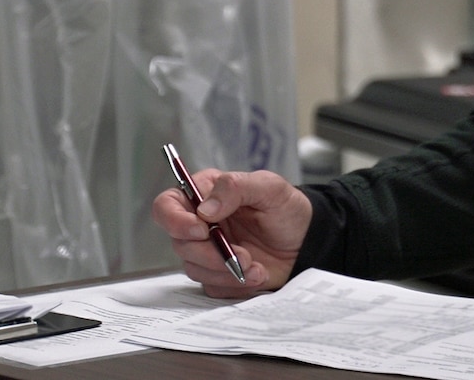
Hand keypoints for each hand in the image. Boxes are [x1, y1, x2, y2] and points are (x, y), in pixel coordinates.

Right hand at [150, 168, 310, 297]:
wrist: (307, 242)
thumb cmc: (287, 209)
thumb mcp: (269, 187)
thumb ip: (235, 188)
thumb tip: (205, 209)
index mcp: (205, 194)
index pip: (167, 205)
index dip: (175, 220)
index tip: (201, 230)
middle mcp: (200, 223)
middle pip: (179, 243)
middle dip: (210, 254)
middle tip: (242, 255)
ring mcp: (207, 251)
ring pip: (194, 269)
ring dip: (226, 271)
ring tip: (256, 266)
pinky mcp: (217, 275)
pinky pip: (212, 287)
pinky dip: (234, 284)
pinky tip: (257, 274)